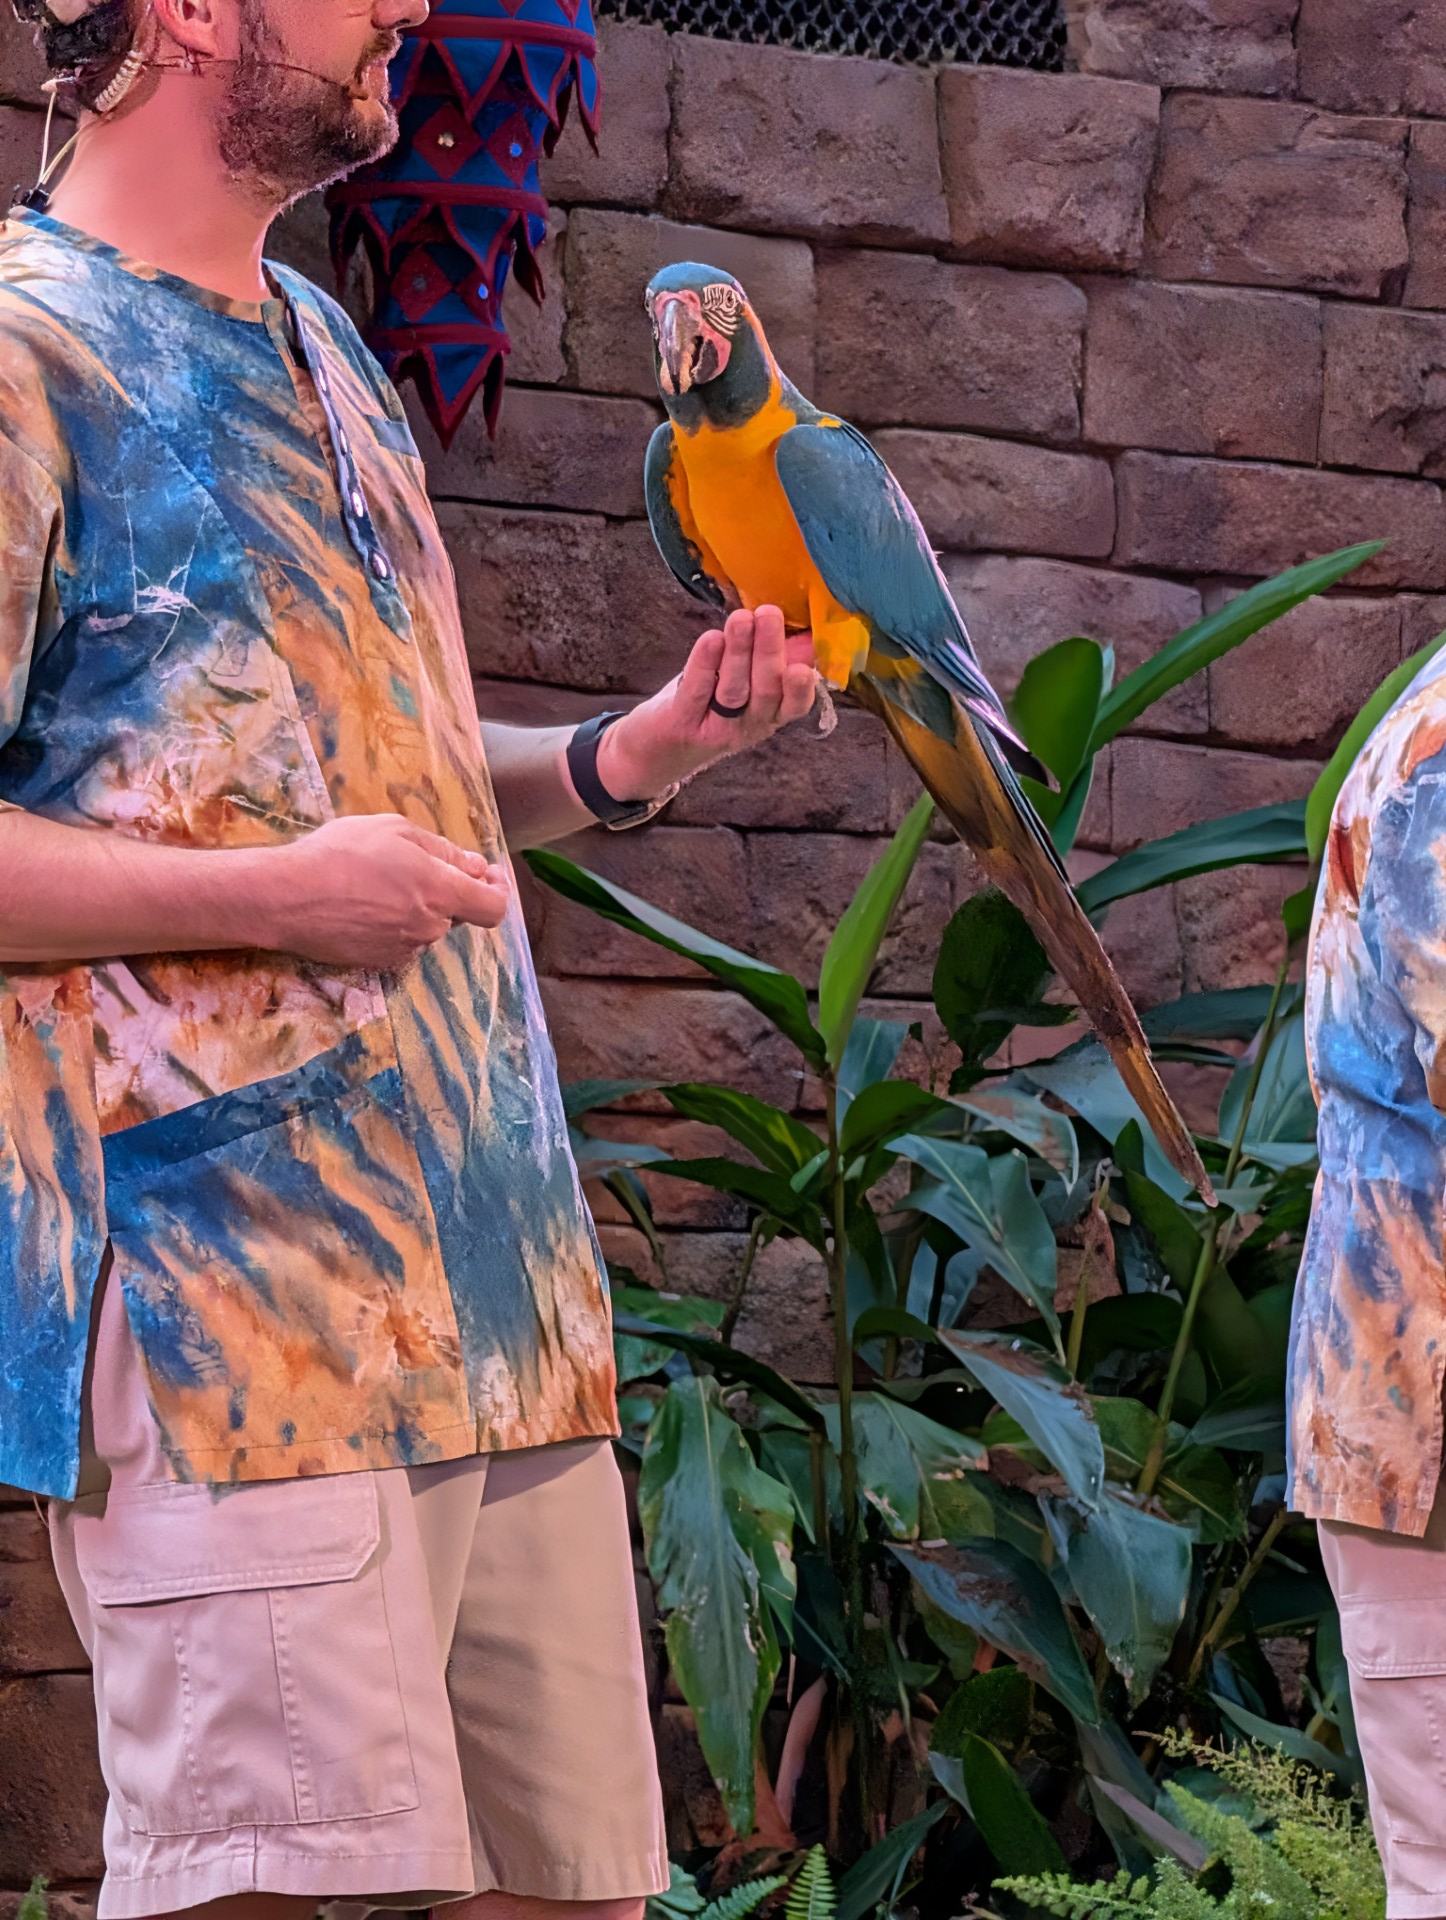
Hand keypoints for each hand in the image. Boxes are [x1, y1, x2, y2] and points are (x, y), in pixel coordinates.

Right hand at [261, 814, 509, 970]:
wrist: (287, 897)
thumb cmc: (340, 853)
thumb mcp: (394, 830)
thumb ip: (443, 850)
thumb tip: (475, 866)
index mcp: (441, 892)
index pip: (494, 907)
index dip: (497, 891)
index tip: (489, 877)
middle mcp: (430, 927)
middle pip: (455, 913)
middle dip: (444, 892)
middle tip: (411, 867)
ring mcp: (405, 949)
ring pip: (426, 928)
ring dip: (415, 909)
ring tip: (374, 885)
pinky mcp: (380, 963)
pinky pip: (401, 942)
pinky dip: (392, 925)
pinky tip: (361, 907)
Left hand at [597, 605, 817, 800]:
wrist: (656, 748)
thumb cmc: (707, 705)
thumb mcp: (745, 685)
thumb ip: (771, 661)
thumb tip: (807, 632)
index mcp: (769, 715)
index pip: (794, 705)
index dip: (801, 688)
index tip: (804, 664)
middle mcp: (748, 726)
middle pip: (764, 690)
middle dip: (768, 651)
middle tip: (770, 614)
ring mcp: (715, 727)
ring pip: (733, 690)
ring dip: (739, 652)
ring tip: (742, 618)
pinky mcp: (682, 722)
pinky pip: (696, 691)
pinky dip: (704, 664)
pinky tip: (712, 639)